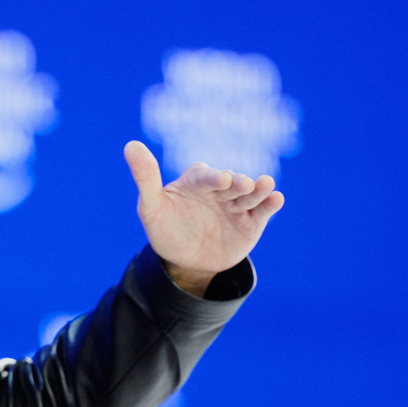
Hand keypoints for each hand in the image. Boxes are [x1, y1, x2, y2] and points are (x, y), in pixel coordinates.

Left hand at [123, 140, 284, 295]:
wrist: (185, 262)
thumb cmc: (165, 230)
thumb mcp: (151, 207)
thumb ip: (145, 178)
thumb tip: (130, 144)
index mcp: (195, 182)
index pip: (205, 176)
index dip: (212, 178)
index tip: (220, 179)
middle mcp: (219, 190)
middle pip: (231, 183)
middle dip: (238, 183)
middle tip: (243, 184)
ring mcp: (236, 205)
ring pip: (249, 194)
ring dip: (259, 189)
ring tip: (266, 185)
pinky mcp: (251, 221)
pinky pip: (263, 210)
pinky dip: (270, 203)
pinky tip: (276, 199)